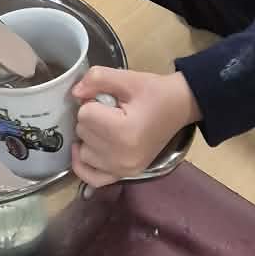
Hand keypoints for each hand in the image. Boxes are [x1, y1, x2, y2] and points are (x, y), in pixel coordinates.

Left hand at [71, 67, 197, 184]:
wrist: (180, 107)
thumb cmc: (155, 92)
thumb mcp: (127, 78)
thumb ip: (97, 78)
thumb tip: (74, 93)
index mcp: (124, 132)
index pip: (85, 114)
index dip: (93, 101)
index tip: (110, 99)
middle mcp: (122, 157)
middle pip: (82, 132)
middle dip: (91, 118)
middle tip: (112, 111)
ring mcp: (123, 169)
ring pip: (83, 152)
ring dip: (89, 138)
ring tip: (108, 127)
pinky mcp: (125, 175)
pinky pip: (92, 177)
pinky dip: (84, 165)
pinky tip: (86, 149)